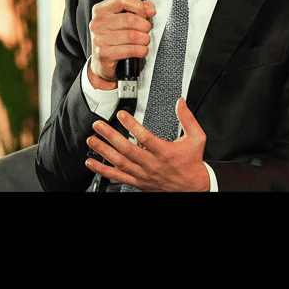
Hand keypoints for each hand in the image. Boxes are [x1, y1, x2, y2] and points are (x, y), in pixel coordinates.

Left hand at [85, 98, 209, 191]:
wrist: (192, 186)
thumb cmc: (192, 162)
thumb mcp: (196, 138)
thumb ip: (187, 118)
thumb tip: (180, 102)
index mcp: (165, 152)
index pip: (145, 137)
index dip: (131, 125)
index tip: (121, 115)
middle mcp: (152, 164)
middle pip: (127, 150)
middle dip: (110, 136)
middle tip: (98, 126)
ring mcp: (143, 174)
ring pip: (120, 163)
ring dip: (103, 151)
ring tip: (92, 141)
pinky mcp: (138, 181)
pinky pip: (118, 176)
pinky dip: (103, 170)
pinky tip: (92, 163)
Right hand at [87, 0, 156, 89]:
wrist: (102, 63)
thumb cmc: (114, 39)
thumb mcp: (122, 20)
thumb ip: (137, 10)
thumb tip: (150, 8)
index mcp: (100, 10)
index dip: (138, 6)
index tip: (143, 14)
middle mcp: (97, 23)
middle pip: (129, 19)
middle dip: (144, 25)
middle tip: (146, 30)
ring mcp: (99, 39)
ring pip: (132, 35)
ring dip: (144, 39)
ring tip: (144, 40)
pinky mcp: (104, 54)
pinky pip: (130, 50)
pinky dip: (142, 50)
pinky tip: (142, 50)